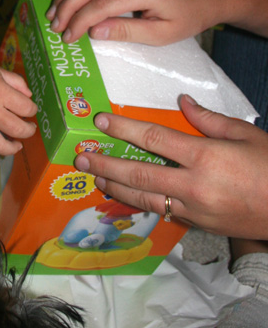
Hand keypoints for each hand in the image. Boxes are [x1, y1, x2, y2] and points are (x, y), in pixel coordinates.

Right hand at [0, 60, 36, 163]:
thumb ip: (16, 81)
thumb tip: (29, 96)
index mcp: (0, 94)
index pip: (26, 108)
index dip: (32, 109)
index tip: (29, 109)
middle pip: (18, 129)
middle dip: (28, 130)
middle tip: (29, 128)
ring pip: (0, 146)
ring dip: (13, 148)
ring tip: (17, 145)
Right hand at [45, 0, 224, 44]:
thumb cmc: (189, 17)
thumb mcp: (162, 34)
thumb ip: (127, 31)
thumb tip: (94, 31)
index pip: (102, 4)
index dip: (79, 21)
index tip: (67, 38)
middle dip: (67, 5)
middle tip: (53, 25)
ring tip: (53, 14)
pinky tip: (69, 0)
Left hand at [73, 95, 267, 238]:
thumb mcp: (245, 134)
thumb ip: (209, 119)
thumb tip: (183, 102)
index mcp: (205, 156)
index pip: (154, 138)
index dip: (124, 128)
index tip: (101, 121)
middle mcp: (193, 185)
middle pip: (138, 172)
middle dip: (106, 164)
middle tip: (82, 157)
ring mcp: (194, 209)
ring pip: (144, 198)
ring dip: (115, 187)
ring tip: (94, 178)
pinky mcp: (198, 225)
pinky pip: (162, 212)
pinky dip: (140, 203)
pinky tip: (126, 196)